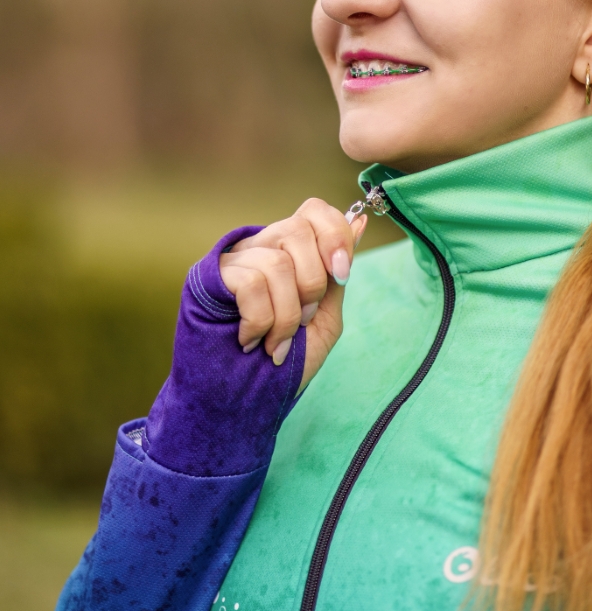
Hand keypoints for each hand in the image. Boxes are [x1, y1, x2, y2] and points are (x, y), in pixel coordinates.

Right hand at [219, 198, 365, 390]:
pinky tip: (251, 340)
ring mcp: (235, 259)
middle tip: (304, 320)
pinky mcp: (212, 278)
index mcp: (291, 251)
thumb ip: (338, 274)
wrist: (243, 401)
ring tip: (276, 342)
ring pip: (277, 262)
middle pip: (299, 230)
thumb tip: (360, 221)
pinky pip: (251, 282)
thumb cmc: (286, 360)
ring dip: (287, 313)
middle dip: (312, 283)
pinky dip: (261, 320)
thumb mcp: (324, 316)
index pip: (314, 210)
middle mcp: (261, 245)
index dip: (334, 235)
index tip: (341, 274)